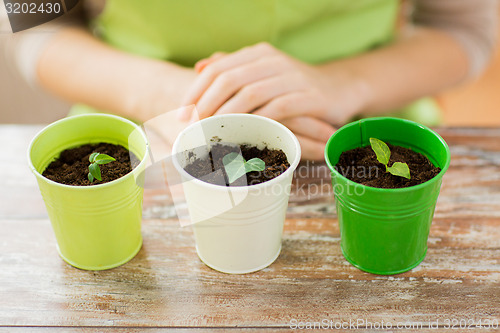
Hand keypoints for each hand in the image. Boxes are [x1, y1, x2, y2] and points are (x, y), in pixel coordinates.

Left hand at [180, 42, 359, 124]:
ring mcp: (292, 77)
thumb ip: (234, 67)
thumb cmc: (294, 87)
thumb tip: (201, 66)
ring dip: (226, 115)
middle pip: (229, 79)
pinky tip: (244, 135)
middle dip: (205, 104)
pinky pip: (278, 108)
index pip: (217, 68)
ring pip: (250, 93)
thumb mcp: (263, 72)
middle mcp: (273, 61)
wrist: (340, 89)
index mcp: (258, 54)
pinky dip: (257, 122)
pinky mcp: (309, 96)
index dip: (195, 91)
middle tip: (192, 127)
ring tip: (212, 133)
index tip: (182, 114)